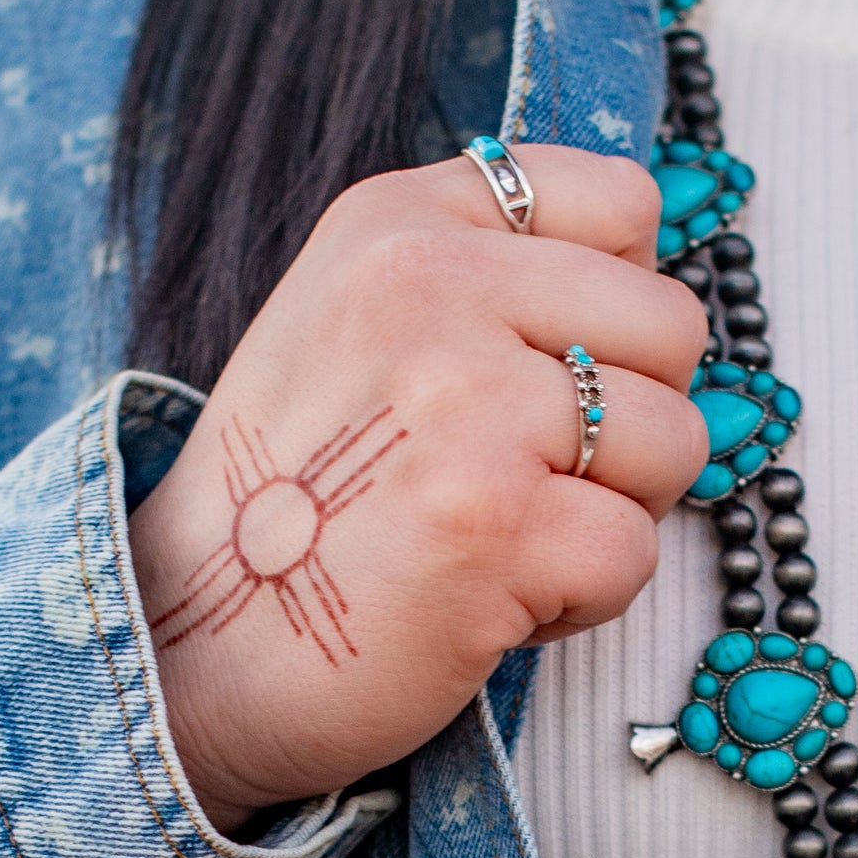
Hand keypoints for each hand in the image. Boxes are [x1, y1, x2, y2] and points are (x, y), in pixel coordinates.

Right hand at [133, 145, 710, 832]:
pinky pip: (635, 553)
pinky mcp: (496, 526)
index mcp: (400, 224)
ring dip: (608, 513)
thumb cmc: (292, 503)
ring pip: (674, 441)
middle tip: (519, 477)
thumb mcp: (352, 320)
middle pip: (672, 328)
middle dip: (626, 423)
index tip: (537, 371)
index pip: (623, 205)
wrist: (183, 652)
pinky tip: (483, 599)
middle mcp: (430, 289)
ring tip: (497, 535)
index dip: (616, 308)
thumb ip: (489, 275)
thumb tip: (653, 285)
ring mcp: (466, 405)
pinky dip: (581, 600)